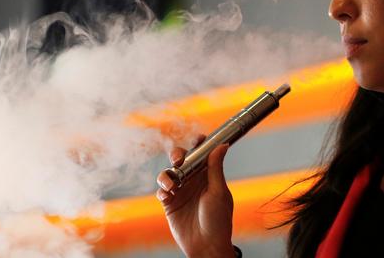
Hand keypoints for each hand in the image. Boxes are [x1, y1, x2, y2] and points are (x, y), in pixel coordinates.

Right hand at [156, 135, 235, 257]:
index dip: (199, 144)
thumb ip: (215, 168)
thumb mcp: (218, 192)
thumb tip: (222, 145)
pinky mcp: (170, 203)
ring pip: (168, 173)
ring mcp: (181, 191)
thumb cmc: (218, 220)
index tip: (198, 138)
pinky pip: (161, 191)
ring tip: (172, 186)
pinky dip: (162, 191)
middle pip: (181, 159)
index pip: (202, 154)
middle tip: (178, 159)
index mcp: (207, 175)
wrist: (206, 246)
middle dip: (177, 154)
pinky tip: (168, 197)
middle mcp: (193, 180)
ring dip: (167, 176)